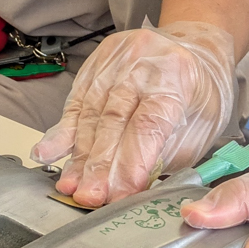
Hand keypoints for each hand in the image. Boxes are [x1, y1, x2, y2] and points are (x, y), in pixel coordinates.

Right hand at [31, 20, 238, 206]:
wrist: (196, 50)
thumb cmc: (200, 94)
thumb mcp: (199, 127)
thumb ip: (164, 155)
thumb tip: (131, 189)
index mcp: (176, 75)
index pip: (147, 124)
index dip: (130, 163)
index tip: (119, 195)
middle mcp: (141, 61)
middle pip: (113, 119)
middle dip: (99, 165)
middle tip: (90, 197)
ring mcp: (115, 59)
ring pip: (90, 112)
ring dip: (79, 155)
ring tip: (71, 186)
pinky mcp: (95, 63)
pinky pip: (75, 101)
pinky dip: (62, 132)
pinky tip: (48, 153)